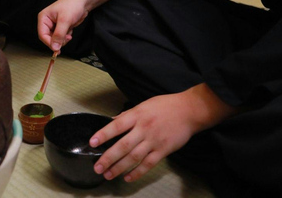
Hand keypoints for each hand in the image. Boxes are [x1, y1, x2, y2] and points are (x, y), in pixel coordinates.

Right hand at [38, 0, 89, 51]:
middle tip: (66, 39)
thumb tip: (54, 47)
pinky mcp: (61, 27)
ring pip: (55, 39)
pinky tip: (70, 30)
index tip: (57, 49)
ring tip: (69, 33)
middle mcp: (47, 22)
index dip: (49, 43)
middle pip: (48, 38)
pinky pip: (61, 37)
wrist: (83, 1)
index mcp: (44, 18)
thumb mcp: (65, 20)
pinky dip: (66, 36)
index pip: (42, 35)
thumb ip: (59, 35)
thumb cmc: (72, 5)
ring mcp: (54, 25)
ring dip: (63, 39)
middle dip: (58, 41)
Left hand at [90, 85, 235, 181]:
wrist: (189, 111)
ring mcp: (154, 140)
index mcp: (137, 115)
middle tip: (97, 167)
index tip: (92, 143)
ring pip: (133, 157)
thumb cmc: (165, 106)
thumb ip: (128, 115)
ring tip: (108, 174)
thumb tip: (112, 121)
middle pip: (123, 146)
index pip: (116, 125)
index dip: (104, 134)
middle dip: (108, 158)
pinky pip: (148, 164)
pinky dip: (137, 172)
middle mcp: (144, 128)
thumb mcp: (144, 105)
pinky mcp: (163, 150)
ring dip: (119, 168)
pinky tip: (127, 177)